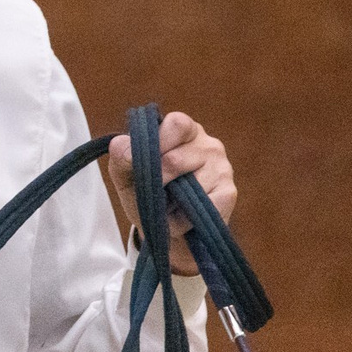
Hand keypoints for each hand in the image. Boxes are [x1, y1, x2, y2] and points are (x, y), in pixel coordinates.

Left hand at [107, 111, 235, 275]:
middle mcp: (207, 144)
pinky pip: (203, 207)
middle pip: (175, 160)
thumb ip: (122, 157)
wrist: (164, 227)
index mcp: (182, 130)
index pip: (177, 124)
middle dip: (156, 182)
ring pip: (189, 185)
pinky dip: (183, 218)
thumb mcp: (126, 174)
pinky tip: (181, 217)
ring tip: (167, 205)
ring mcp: (222, 167)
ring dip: (169, 203)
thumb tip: (122, 146)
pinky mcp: (229, 193)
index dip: (157, 143)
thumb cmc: (144, 191)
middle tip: (151, 192)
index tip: (141, 161)